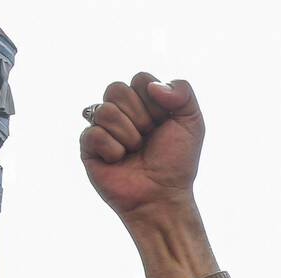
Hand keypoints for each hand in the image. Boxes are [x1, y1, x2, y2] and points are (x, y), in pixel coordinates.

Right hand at [80, 73, 203, 222]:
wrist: (163, 196)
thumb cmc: (177, 162)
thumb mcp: (192, 123)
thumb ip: (183, 92)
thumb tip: (152, 86)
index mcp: (144, 103)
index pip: (140, 79)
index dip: (155, 101)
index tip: (164, 123)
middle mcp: (121, 112)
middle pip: (117, 89)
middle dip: (141, 117)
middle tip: (149, 139)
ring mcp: (102, 128)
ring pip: (104, 110)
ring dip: (129, 135)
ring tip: (136, 152)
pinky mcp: (88, 146)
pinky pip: (93, 133)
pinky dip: (114, 150)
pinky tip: (120, 161)